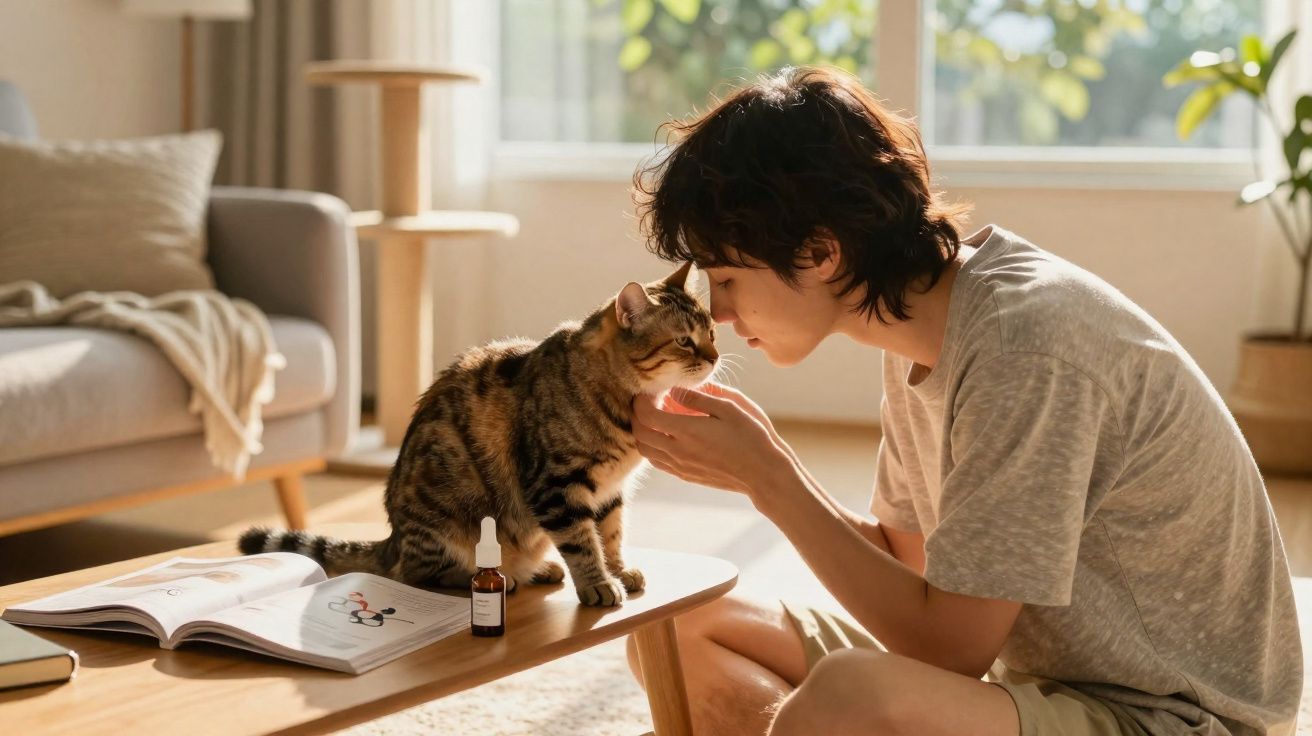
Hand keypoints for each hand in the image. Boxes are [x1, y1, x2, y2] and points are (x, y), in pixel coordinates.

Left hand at [632, 383, 793, 495]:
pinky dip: (652, 447)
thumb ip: (698, 398)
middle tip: (647, 401)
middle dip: (636, 415)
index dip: (641, 400)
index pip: (646, 415)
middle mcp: (678, 451)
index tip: (648, 390)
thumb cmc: (750, 437)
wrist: (762, 473)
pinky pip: (657, 462)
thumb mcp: (729, 407)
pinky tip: (666, 436)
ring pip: (645, 451)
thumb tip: (675, 390)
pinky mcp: (685, 476)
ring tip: (655, 418)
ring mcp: (680, 466)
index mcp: (687, 431)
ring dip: (642, 432)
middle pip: (639, 433)